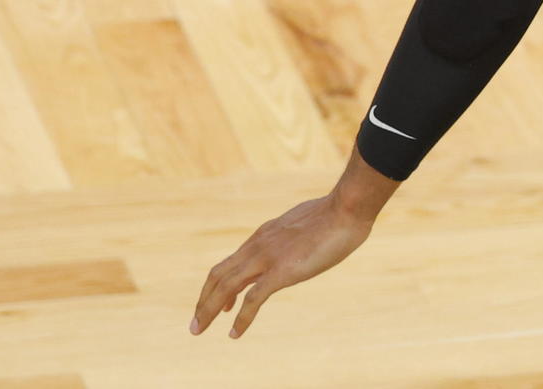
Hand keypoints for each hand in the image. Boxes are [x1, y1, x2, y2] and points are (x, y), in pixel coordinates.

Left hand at [191, 193, 373, 338]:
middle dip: (203, 300)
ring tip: (198, 329)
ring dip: (209, 311)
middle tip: (196, 323)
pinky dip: (241, 319)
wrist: (347, 209)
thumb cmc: (337, 214)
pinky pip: (252, 300)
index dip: (219, 284)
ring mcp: (267, 258)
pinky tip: (234, 333)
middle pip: (218, 275)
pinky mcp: (281, 272)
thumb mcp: (306, 223)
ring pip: (226, 287)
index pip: (232, 262)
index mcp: (264, 234)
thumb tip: (301, 241)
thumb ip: (295, 236)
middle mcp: (258, 246)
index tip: (221, 303)